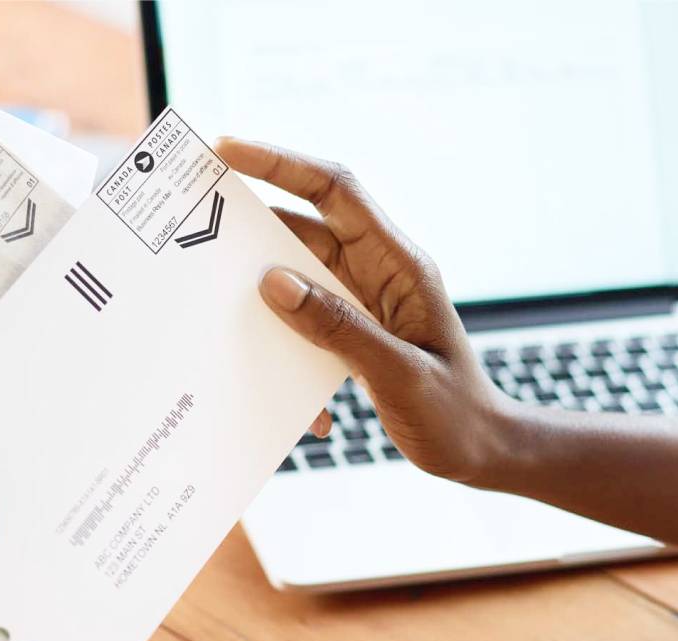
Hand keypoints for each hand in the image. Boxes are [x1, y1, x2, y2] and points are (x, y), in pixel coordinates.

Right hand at [217, 138, 519, 484]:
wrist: (481, 453)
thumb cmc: (455, 414)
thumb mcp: (398, 373)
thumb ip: (337, 328)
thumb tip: (273, 282)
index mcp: (400, 266)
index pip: (337, 193)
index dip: (282, 163)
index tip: (229, 150)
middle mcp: (380, 273)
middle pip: (307, 227)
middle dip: (255, 222)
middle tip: (196, 218)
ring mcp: (365, 302)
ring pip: (300, 274)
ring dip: (263, 290)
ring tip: (218, 299)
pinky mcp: (353, 332)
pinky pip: (306, 320)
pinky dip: (286, 345)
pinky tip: (289, 394)